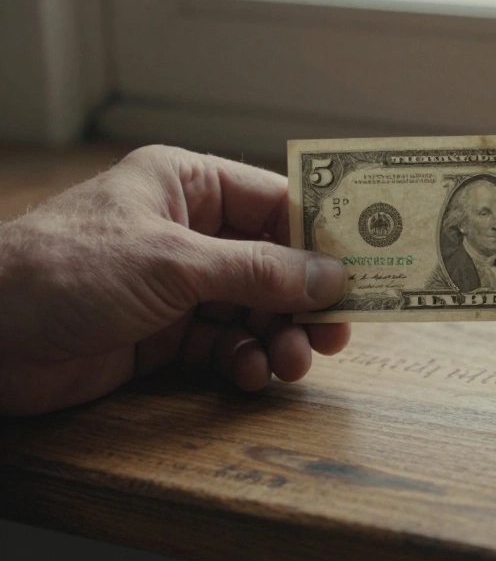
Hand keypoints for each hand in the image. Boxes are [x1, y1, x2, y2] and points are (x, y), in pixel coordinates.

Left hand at [0, 145, 351, 416]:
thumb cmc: (64, 270)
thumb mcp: (172, 263)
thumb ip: (257, 271)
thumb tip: (332, 276)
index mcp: (188, 186)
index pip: (276, 203)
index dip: (323, 236)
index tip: (366, 268)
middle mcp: (189, 232)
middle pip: (274, 262)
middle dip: (306, 299)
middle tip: (336, 333)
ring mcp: (177, 285)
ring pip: (256, 309)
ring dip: (281, 336)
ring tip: (291, 362)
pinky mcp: (164, 335)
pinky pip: (226, 344)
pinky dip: (245, 360)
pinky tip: (251, 374)